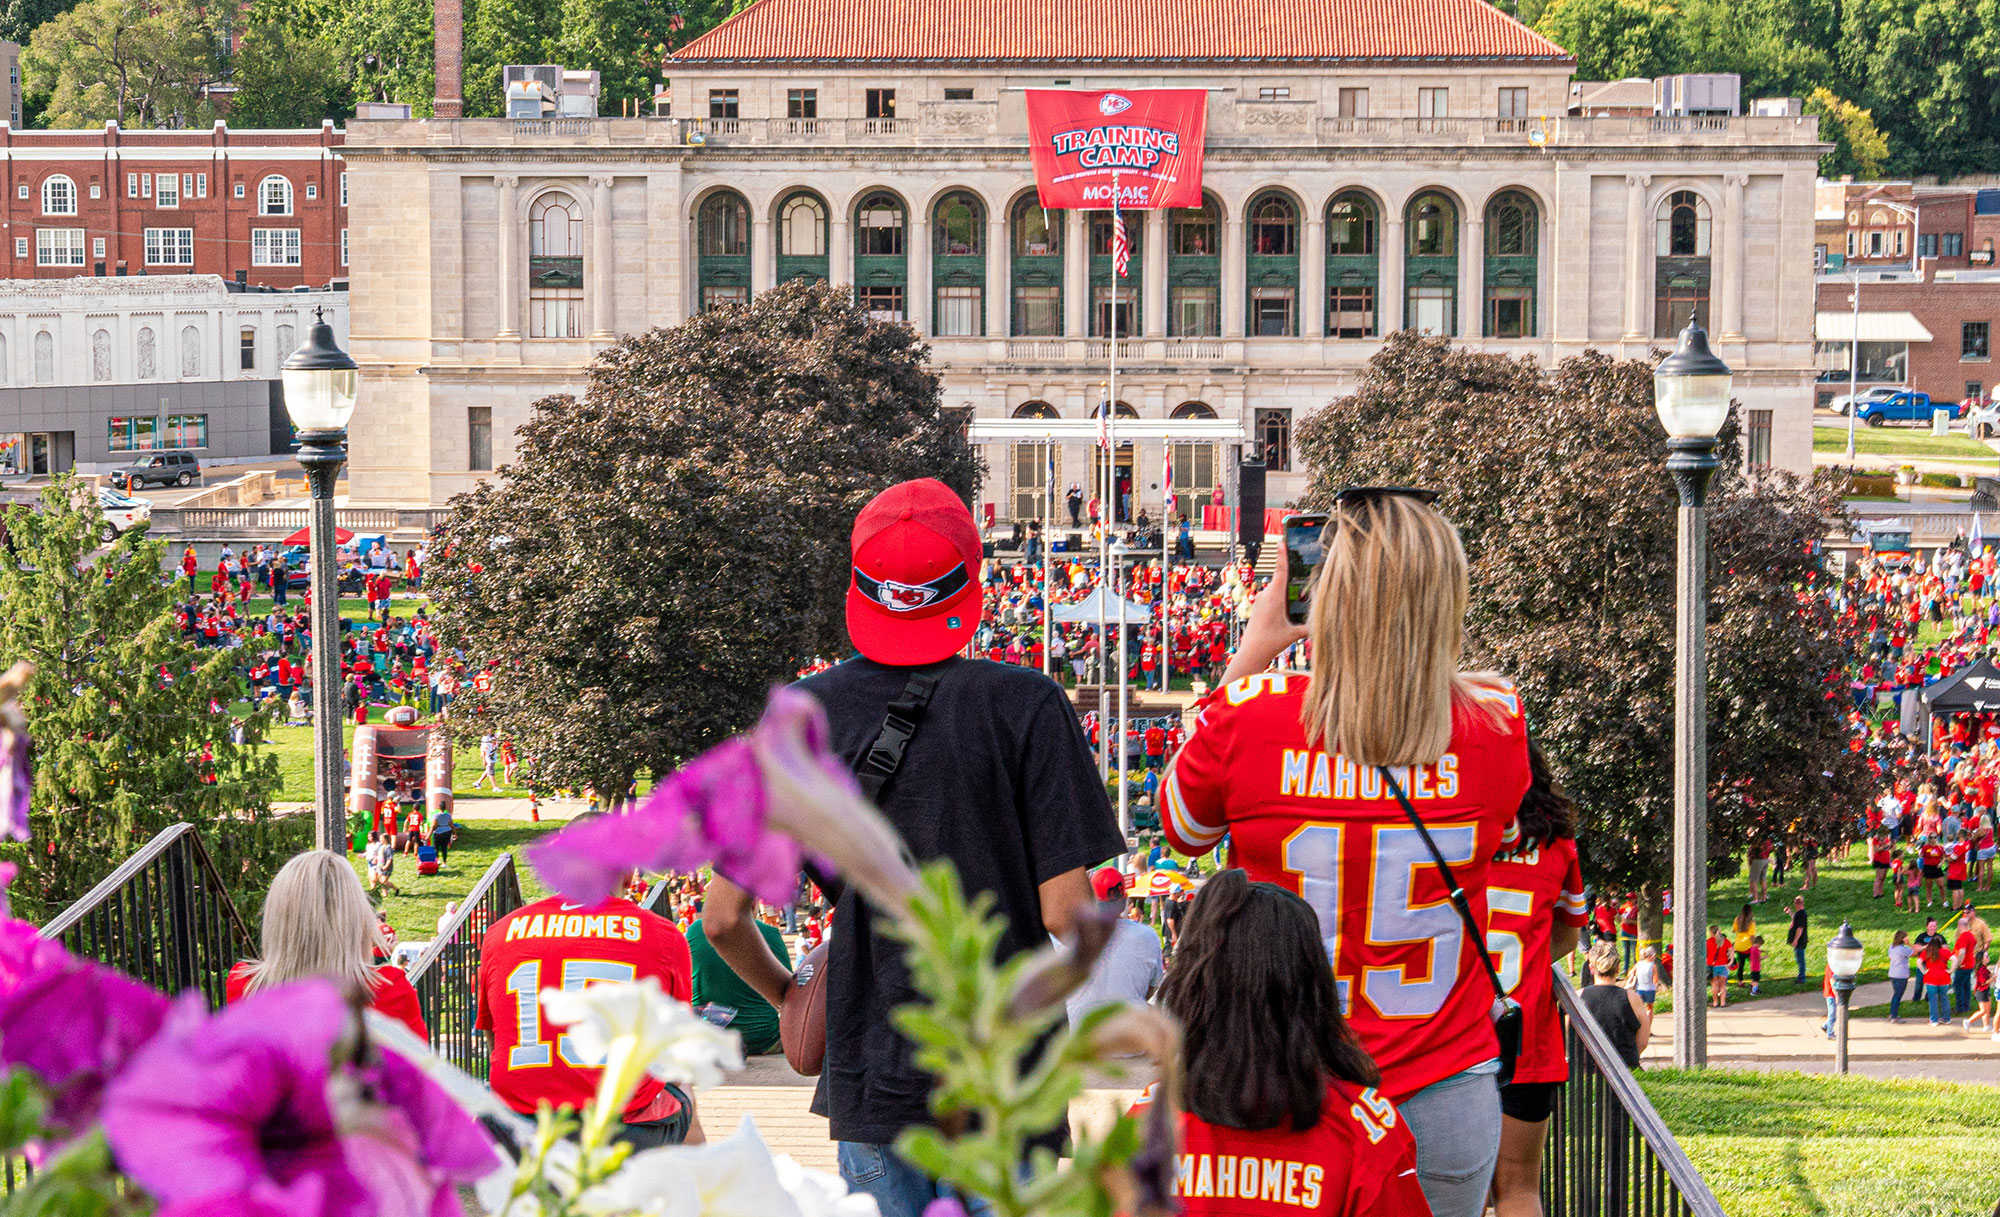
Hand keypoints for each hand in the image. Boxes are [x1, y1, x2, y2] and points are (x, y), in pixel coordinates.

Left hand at [1218, 541, 1309, 685]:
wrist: (1250, 652)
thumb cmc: (1270, 642)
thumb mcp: (1294, 634)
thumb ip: (1310, 627)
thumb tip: (1326, 623)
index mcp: (1274, 596)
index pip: (1281, 570)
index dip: (1283, 554)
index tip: (1282, 540)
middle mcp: (1266, 595)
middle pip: (1281, 579)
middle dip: (1291, 573)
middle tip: (1300, 566)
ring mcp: (1260, 600)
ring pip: (1276, 589)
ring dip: (1286, 590)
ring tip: (1296, 595)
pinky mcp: (1258, 607)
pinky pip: (1271, 597)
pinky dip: (1280, 598)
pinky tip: (1286, 607)